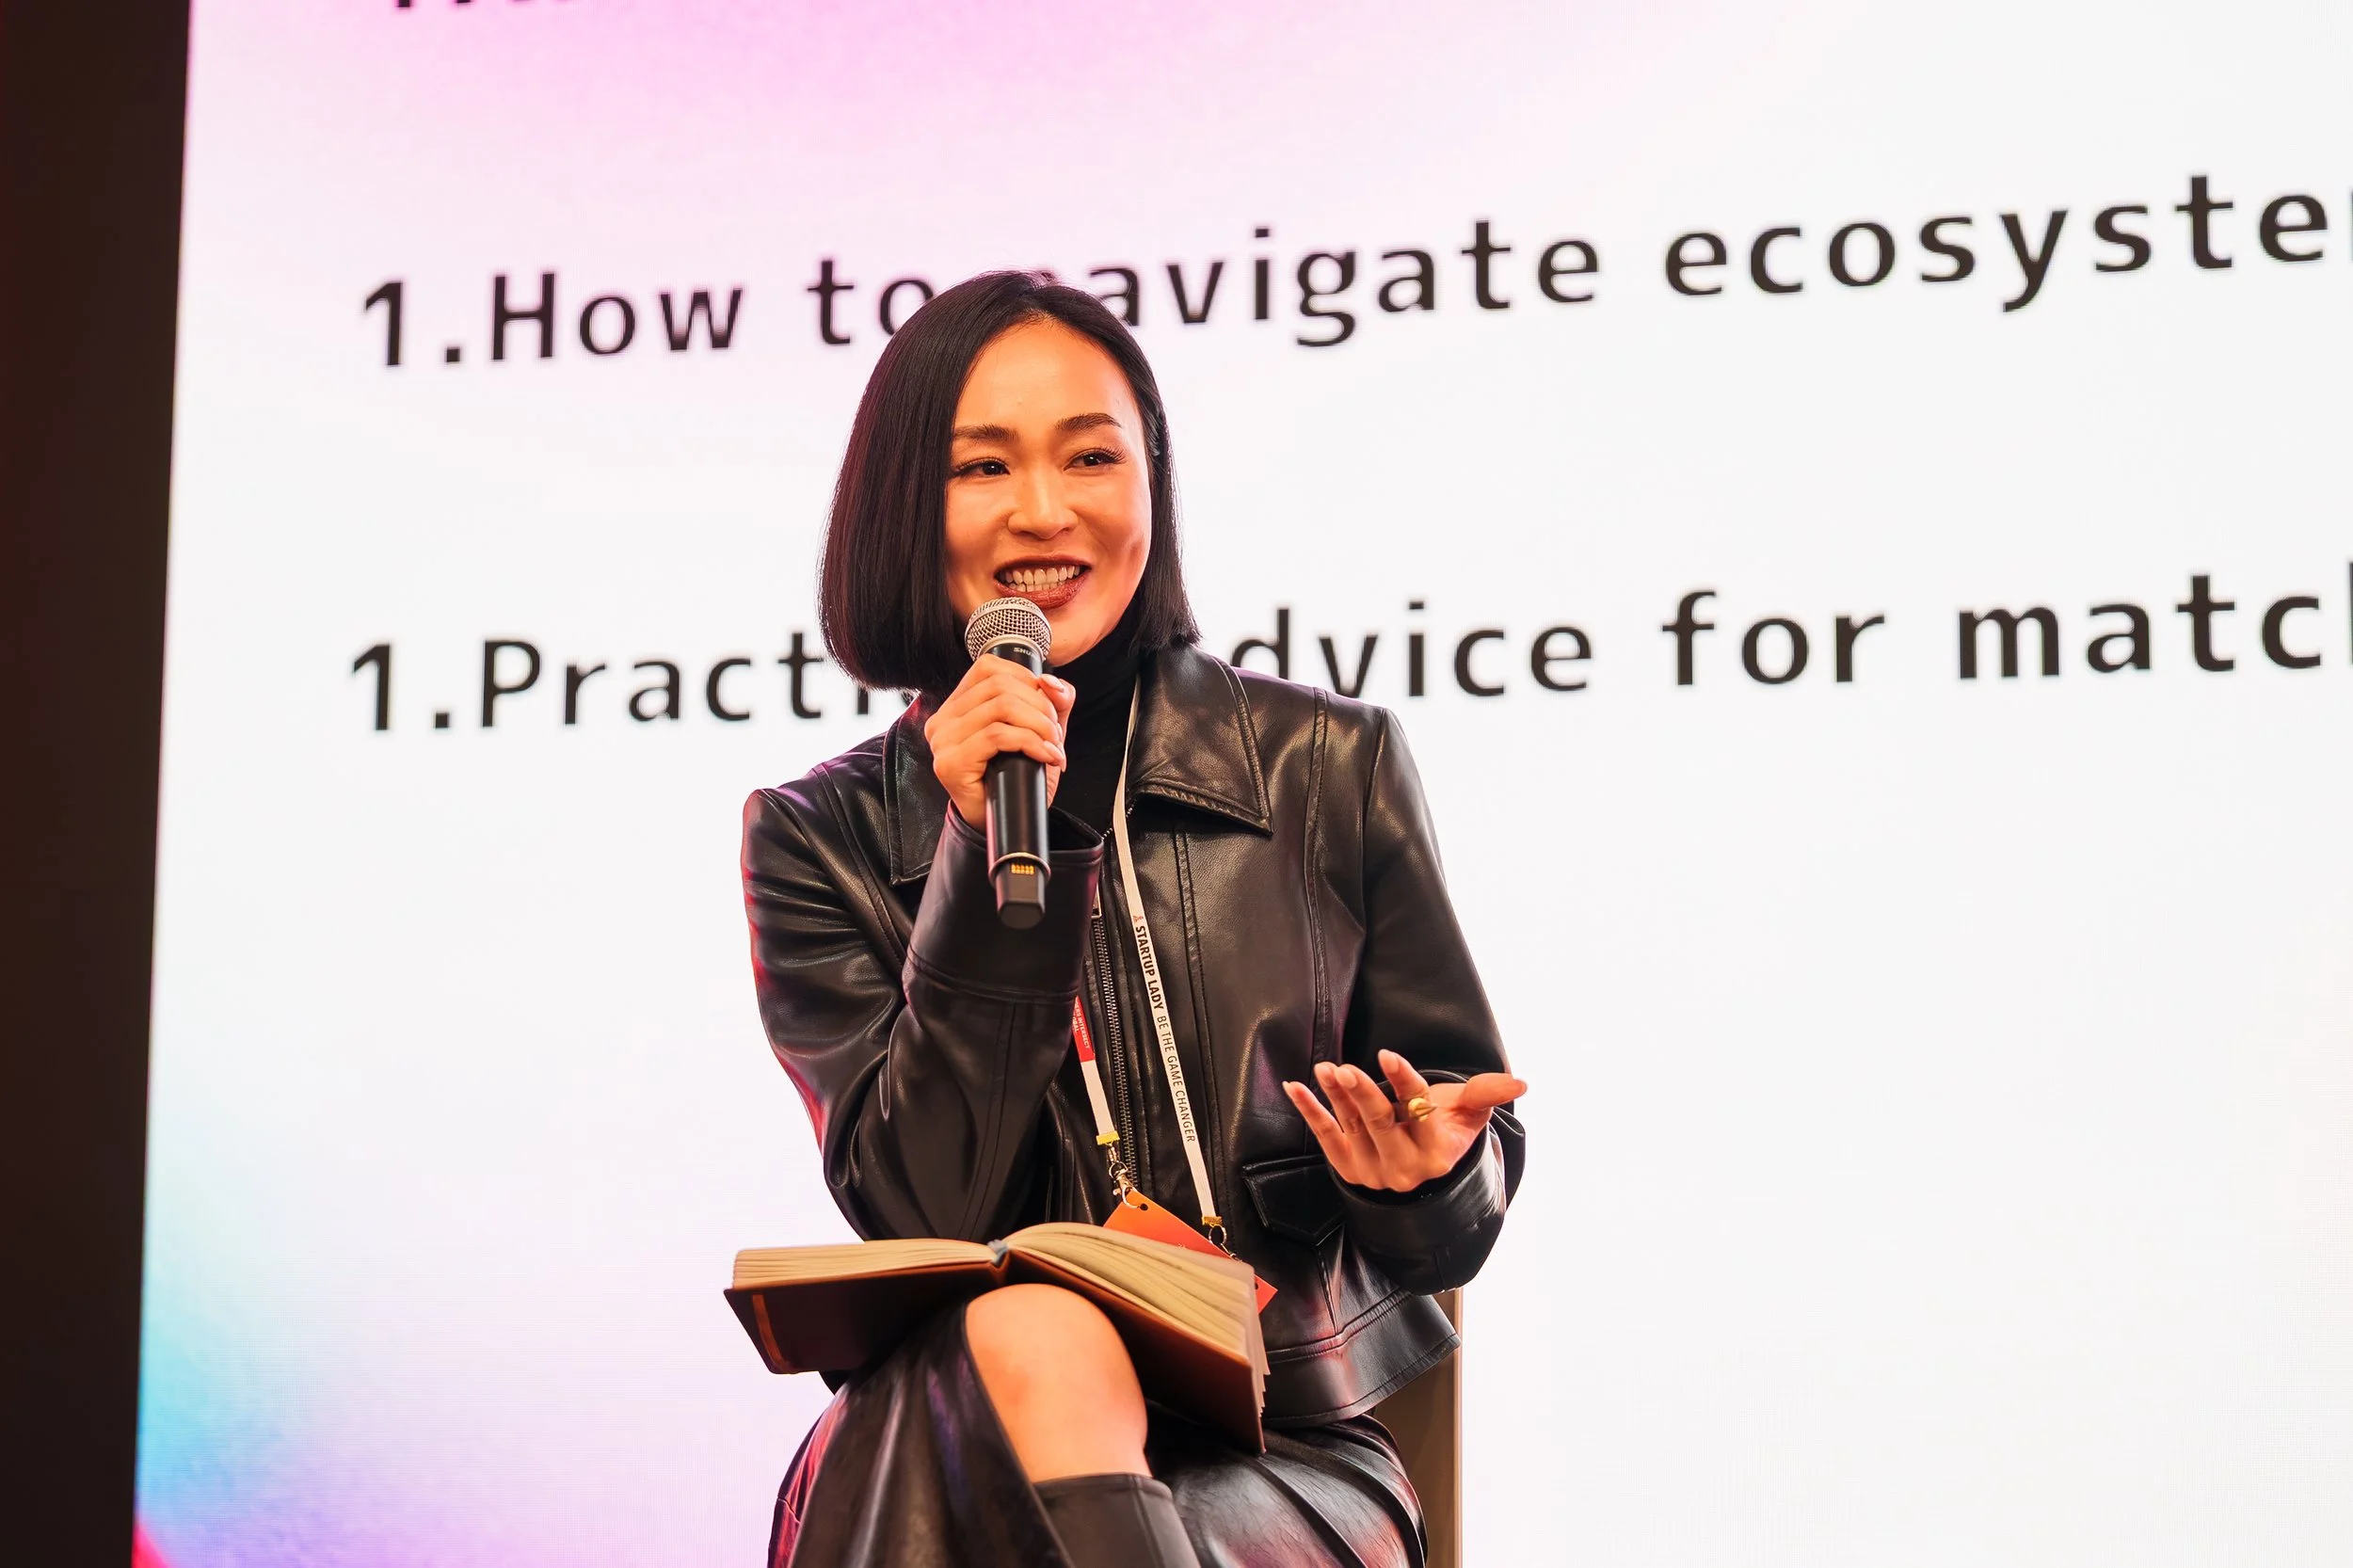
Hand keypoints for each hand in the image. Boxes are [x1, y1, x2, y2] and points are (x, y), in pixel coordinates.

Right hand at [924, 657, 1074, 827]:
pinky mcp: (951, 763)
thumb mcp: (1039, 730)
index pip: (988, 668)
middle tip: (1056, 734)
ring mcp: (943, 741)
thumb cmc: (1016, 776)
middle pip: (999, 686)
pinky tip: (1046, 756)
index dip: (1026, 679)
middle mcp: (943, 719)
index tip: (1047, 706)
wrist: (1004, 822)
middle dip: (1040, 707)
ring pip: (1001, 708)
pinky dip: (1031, 743)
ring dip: (1039, 726)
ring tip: (1053, 747)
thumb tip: (1051, 682)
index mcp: (956, 706)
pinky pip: (997, 736)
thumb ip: (1051, 701)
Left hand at [1282, 1050, 1526, 1193]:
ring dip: (1335, 1097)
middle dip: (1363, 1095)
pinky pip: (1326, 1138)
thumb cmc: (1445, 1129)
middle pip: (1381, 1125)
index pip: (1418, 1112)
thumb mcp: (1469, 1114)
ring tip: (1325, 1068)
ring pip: (1352, 1127)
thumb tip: (1520, 1083)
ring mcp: (1374, 1172)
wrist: (1422, 1172)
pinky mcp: (1349, 1170)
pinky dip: (1310, 1112)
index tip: (1387, 1055)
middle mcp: (1405, 1168)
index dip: (1403, 1082)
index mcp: (1437, 1153)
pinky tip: (1296, 1087)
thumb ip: (1486, 1094)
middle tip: (1345, 1068)